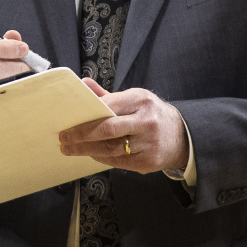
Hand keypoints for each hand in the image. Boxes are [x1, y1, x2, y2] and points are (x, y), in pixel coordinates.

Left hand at [57, 79, 189, 173]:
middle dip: (81, 135)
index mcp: (141, 101)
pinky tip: (91, 154)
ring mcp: (148, 144)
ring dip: (87, 150)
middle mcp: (146, 122)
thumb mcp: (135, 99)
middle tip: (64, 139)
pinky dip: (101, 158)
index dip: (86, 116)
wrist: (182, 136)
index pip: (108, 108)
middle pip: (107, 130)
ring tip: (71, 149)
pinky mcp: (148, 161)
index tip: (68, 121)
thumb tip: (83, 85)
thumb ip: (108, 96)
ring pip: (110, 149)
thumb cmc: (152, 114)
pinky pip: (118, 162)